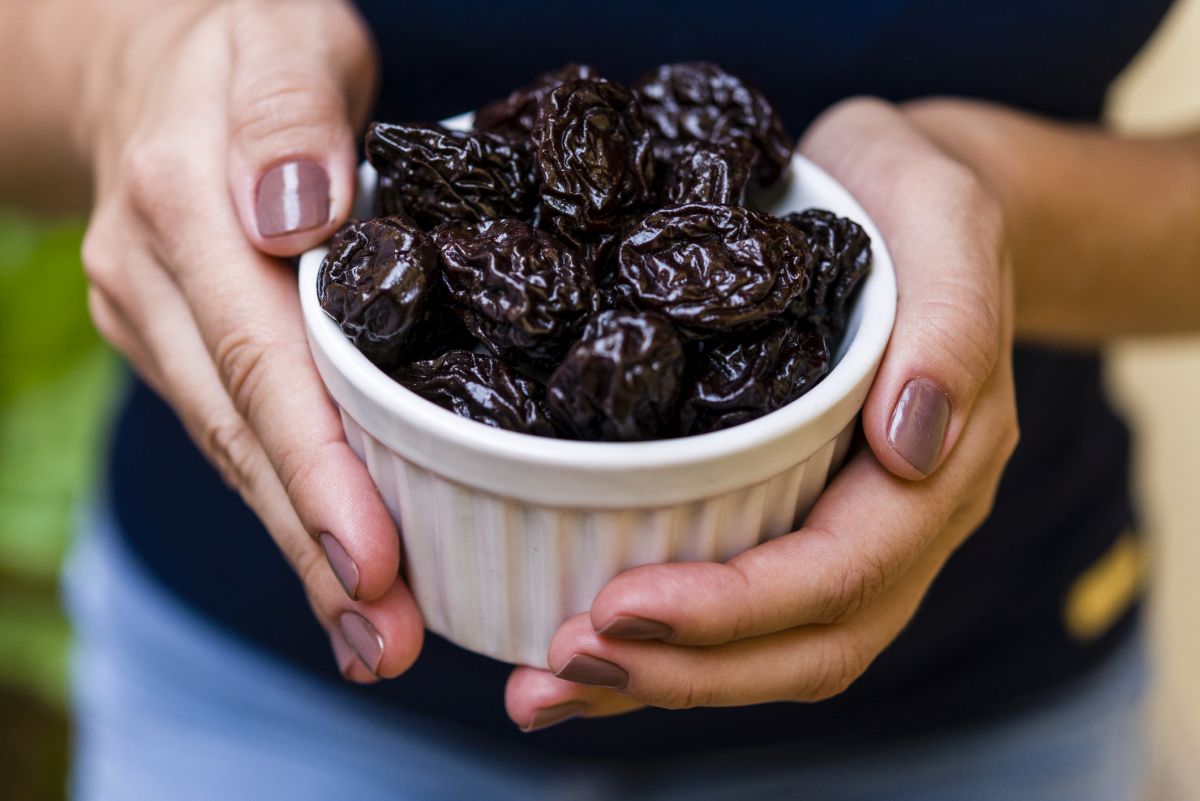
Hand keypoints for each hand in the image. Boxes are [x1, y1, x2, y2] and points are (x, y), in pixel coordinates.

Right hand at [80, 0, 420, 680]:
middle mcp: (154, 280)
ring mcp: (154, 318)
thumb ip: (290, 114)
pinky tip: (337, 568)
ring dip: (303, 551)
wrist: (151, 54)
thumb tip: (293, 215)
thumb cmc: (243, 39)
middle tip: (389, 642)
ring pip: (234, 451)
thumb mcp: (282, 39)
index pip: (261, 361)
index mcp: (186, 205)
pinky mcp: (176, 340)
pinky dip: (290, 503)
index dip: (319, 468)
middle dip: (316, 548)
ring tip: (376, 638)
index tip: (373, 561)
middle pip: (243, 435)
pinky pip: (236, 432)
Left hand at [504, 97, 1018, 730]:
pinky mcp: (795, 516)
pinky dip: (661, 647)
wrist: (899, 198)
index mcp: (941, 463)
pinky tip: (576, 653)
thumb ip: (952, 324)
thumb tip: (909, 449)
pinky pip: (739, 608)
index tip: (620, 607)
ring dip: (658, 680)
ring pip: (771, 650)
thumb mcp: (943, 217)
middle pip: (804, 644)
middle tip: (560, 662)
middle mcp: (898, 522)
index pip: (843, 573)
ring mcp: (850, 529)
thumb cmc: (912, 196)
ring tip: (544, 685)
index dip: (734, 608)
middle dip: (682, 670)